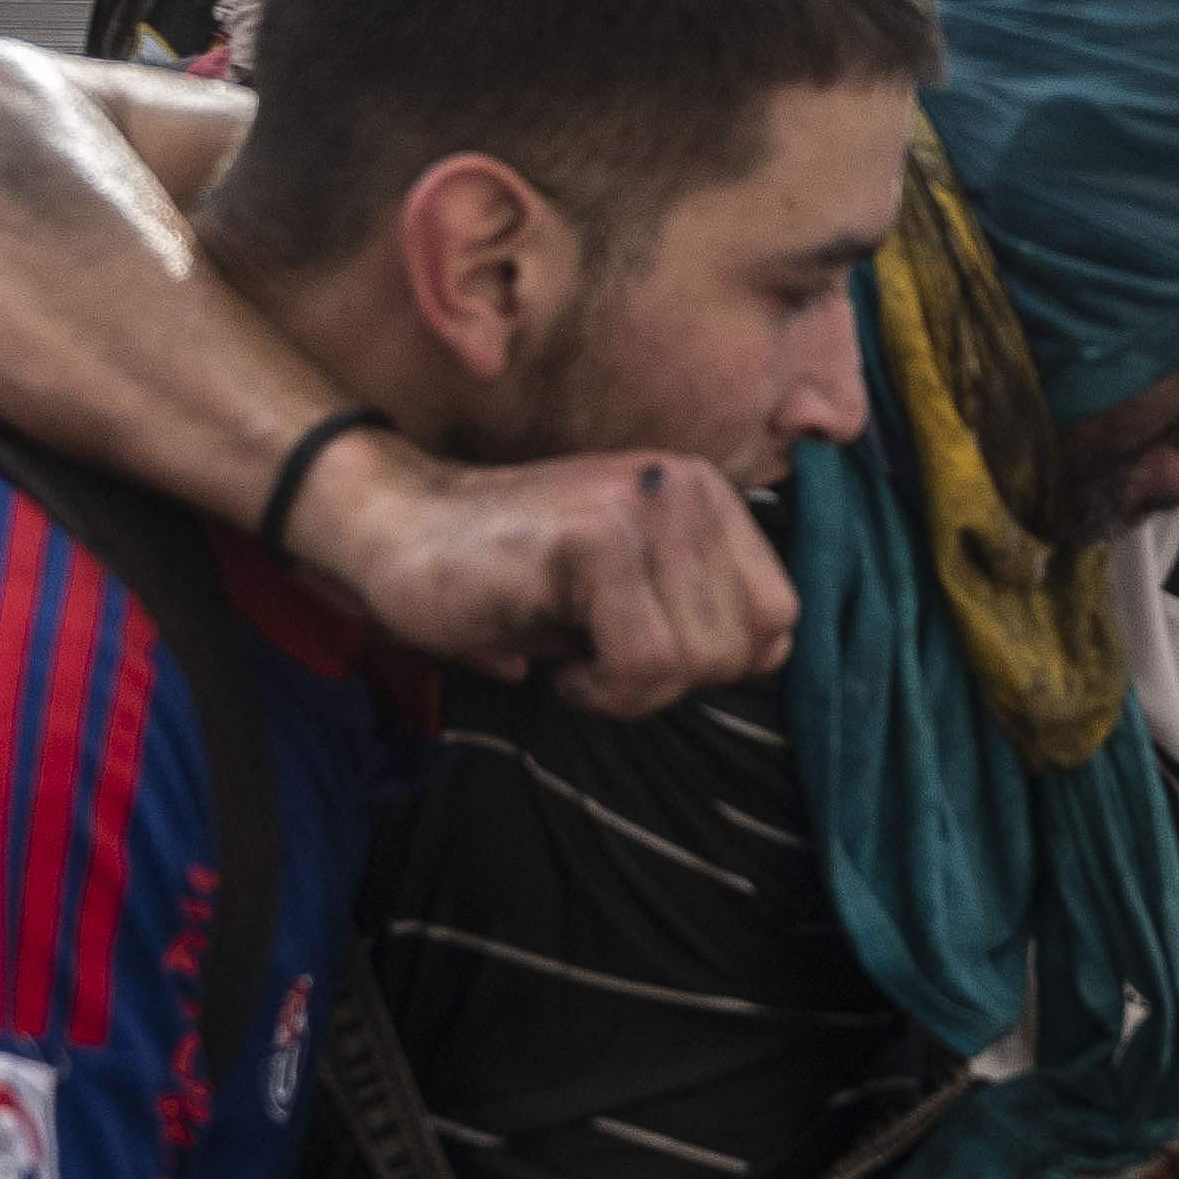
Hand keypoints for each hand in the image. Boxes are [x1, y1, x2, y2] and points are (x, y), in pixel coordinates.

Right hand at [291, 435, 798, 714]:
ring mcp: (643, 506)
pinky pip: (646, 659)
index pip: (779, 617)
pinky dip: (602, 688)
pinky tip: (557, 665)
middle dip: (672, 684)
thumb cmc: (511, 577)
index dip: (715, 664)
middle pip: (746, 646)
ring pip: (699, 658)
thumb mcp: (631, 591)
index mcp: (704, 495)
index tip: (641, 655)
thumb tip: (774, 653)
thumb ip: (706, 610)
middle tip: (598, 665)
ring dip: (631, 691)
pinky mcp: (594, 538)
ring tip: (576, 660)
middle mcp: (685, 487)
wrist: (399, 532)